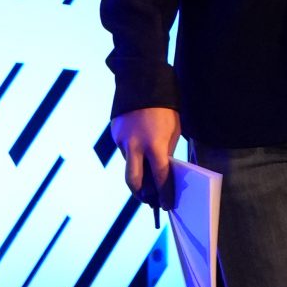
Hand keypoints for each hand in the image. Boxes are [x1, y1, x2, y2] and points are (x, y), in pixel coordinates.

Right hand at [113, 107, 180, 224]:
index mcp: (155, 145)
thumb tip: (160, 174)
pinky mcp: (114, 133)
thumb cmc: (165, 108)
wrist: (142, 81)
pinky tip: (140, 141)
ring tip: (148, 165)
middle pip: (134, 182)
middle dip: (141, 194)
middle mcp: (135, 146)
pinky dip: (132, 151)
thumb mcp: (172, 131)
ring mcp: (122, 140)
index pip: (160, 178)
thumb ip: (165, 153)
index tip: (167, 205)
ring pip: (129, 164)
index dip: (164, 194)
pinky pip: (124, 149)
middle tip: (148, 199)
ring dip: (138, 168)